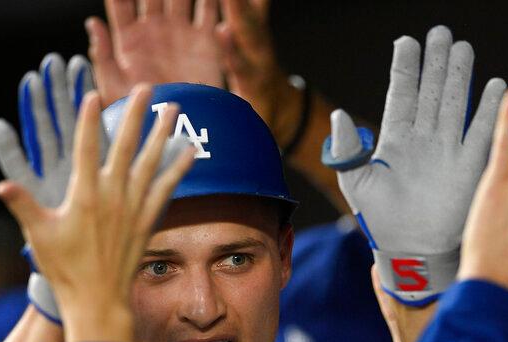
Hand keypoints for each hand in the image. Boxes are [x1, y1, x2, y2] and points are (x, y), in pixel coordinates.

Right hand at [0, 87, 193, 341]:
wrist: (98, 301)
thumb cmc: (64, 269)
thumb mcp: (38, 235)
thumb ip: (22, 204)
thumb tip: (2, 183)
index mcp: (83, 195)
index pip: (86, 147)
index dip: (89, 119)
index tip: (93, 94)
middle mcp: (112, 196)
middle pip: (126, 145)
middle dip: (136, 113)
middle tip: (146, 88)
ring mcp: (133, 207)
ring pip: (152, 161)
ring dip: (163, 132)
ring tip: (173, 107)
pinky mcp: (148, 221)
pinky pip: (166, 188)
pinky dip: (178, 168)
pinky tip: (189, 151)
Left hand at [86, 1, 222, 105]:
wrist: (181, 131)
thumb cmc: (143, 115)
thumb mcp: (115, 89)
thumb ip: (104, 56)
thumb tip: (92, 22)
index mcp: (130, 40)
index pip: (121, 3)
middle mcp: (155, 31)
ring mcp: (180, 33)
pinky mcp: (205, 41)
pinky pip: (209, 9)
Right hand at [215, 0, 297, 142]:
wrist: (284, 106)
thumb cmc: (261, 122)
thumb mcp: (251, 134)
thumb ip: (239, 141)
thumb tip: (227, 160)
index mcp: (254, 82)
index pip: (241, 65)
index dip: (232, 49)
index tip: (222, 31)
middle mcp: (259, 57)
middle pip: (247, 30)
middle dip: (237, 8)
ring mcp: (260, 41)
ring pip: (252, 12)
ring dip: (241, 0)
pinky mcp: (258, 29)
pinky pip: (254, 6)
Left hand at [327, 26, 506, 304]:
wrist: (411, 251)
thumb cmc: (380, 222)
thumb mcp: (356, 184)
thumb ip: (347, 150)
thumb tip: (337, 116)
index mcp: (394, 141)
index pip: (401, 95)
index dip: (405, 68)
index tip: (407, 42)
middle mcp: (422, 140)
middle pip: (431, 91)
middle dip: (437, 62)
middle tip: (442, 33)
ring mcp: (447, 151)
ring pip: (455, 104)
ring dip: (460, 77)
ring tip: (463, 48)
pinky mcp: (470, 166)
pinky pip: (481, 131)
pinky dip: (489, 109)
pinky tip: (496, 85)